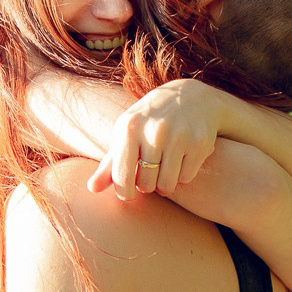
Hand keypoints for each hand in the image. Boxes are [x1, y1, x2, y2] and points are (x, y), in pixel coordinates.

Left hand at [87, 79, 224, 200]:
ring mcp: (179, 136)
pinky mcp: (200, 142)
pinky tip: (182, 159)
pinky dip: (183, 175)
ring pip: (167, 185)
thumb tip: (91, 189)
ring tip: (164, 169)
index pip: (122, 177)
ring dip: (165, 184)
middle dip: (147, 185)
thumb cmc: (150, 120)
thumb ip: (109, 163)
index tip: (128, 194)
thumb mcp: (126, 134)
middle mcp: (154, 131)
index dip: (124, 192)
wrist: (191, 97)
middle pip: (146, 184)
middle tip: (150, 172)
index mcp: (129, 127)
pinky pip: (186, 178)